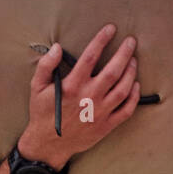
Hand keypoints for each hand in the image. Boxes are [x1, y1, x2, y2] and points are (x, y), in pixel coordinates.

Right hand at [18, 27, 139, 168]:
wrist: (49, 144)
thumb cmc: (43, 113)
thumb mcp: (36, 87)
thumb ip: (46, 65)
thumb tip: (58, 47)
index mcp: (73, 86)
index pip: (91, 57)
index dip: (102, 40)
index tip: (111, 29)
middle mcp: (89, 97)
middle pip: (113, 71)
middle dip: (124, 53)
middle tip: (131, 41)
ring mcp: (100, 112)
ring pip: (123, 89)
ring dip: (131, 72)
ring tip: (134, 60)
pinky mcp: (107, 125)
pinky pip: (127, 110)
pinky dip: (134, 97)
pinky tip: (136, 85)